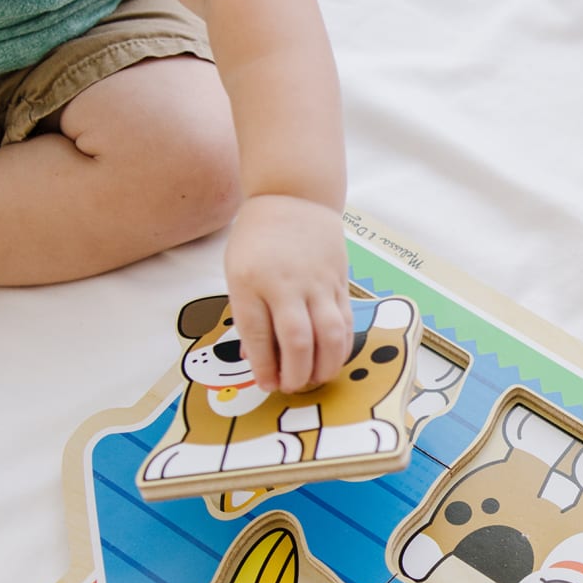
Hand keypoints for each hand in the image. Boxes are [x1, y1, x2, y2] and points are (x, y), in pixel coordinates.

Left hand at [223, 195, 351, 392]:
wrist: (293, 196)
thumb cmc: (258, 238)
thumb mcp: (237, 272)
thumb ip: (247, 315)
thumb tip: (258, 360)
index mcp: (250, 281)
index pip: (257, 334)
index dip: (264, 366)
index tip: (267, 384)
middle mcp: (285, 283)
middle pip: (297, 340)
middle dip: (296, 373)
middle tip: (292, 387)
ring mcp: (316, 281)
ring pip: (329, 334)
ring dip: (324, 366)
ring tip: (315, 379)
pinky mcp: (339, 281)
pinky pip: (345, 321)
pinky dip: (340, 347)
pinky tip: (332, 359)